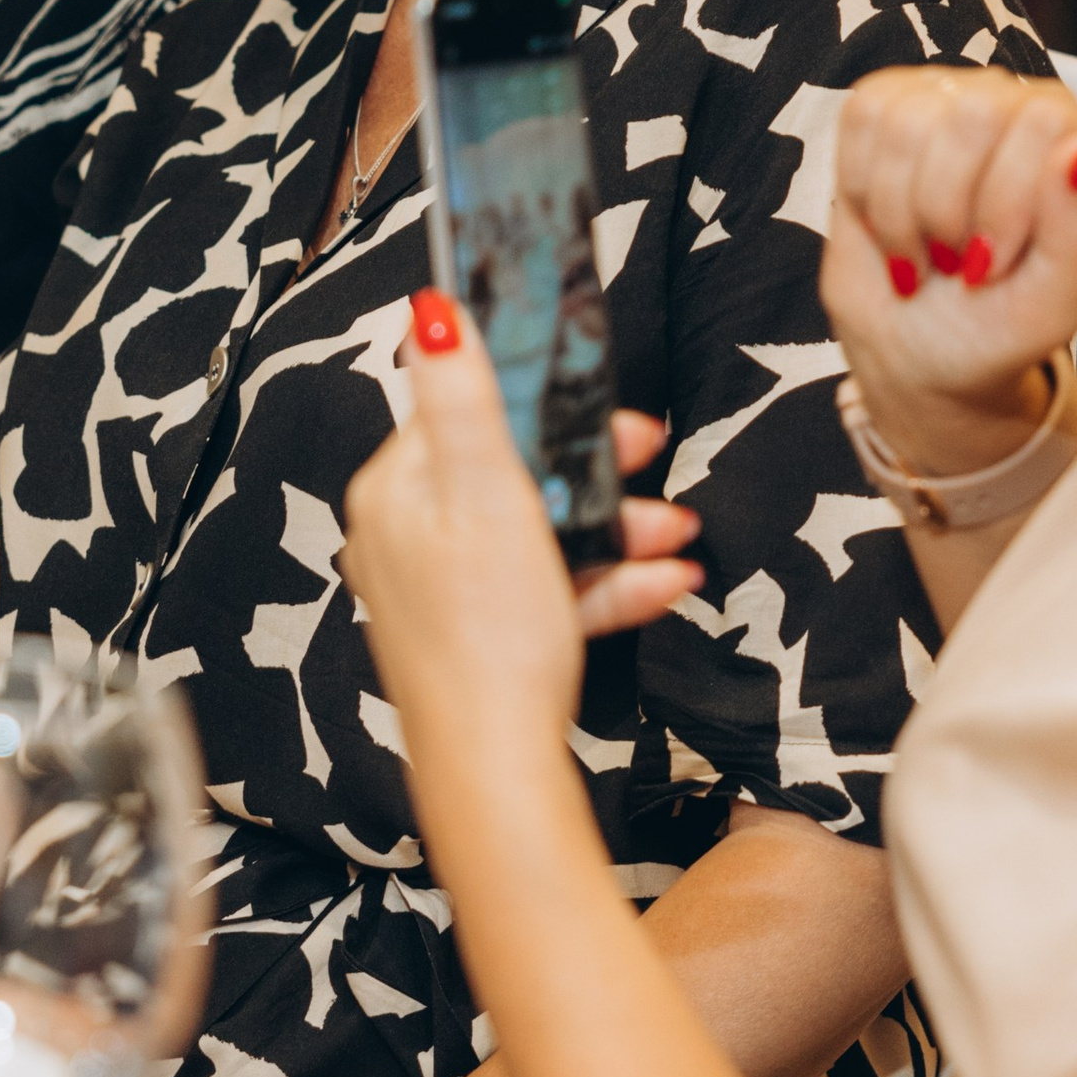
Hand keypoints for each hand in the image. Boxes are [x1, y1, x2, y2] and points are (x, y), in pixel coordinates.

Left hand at [340, 297, 703, 765]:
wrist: (495, 767)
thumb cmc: (487, 634)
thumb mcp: (488, 495)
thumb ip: (466, 399)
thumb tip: (430, 309)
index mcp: (399, 491)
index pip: (465, 409)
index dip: (542, 399)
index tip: (603, 402)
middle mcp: (409, 534)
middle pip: (512, 469)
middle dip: (595, 467)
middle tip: (650, 456)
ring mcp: (444, 588)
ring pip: (540, 531)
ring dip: (617, 527)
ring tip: (677, 534)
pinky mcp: (479, 634)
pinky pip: (548, 589)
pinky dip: (604, 583)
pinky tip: (666, 584)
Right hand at [821, 66, 1076, 478]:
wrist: (917, 352)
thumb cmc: (993, 328)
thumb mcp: (1053, 304)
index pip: (1044, 123)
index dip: (1004, 206)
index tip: (995, 262)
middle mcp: (1031, 111)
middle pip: (973, 114)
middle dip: (948, 210)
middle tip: (959, 259)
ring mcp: (961, 99)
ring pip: (909, 122)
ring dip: (904, 213)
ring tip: (928, 249)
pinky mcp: (894, 106)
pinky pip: (865, 117)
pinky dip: (866, 190)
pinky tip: (894, 220)